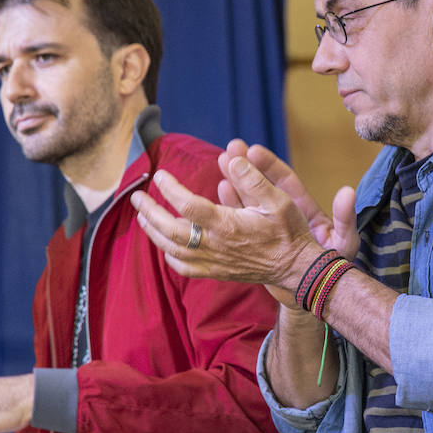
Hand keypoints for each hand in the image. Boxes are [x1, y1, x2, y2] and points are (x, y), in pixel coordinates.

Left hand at [132, 152, 323, 294]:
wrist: (296, 268)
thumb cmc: (288, 232)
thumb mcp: (278, 200)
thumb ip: (253, 180)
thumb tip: (232, 159)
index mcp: (228, 225)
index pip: (189, 206)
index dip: (170, 189)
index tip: (160, 175)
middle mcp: (216, 246)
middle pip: (171, 230)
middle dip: (150, 212)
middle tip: (137, 197)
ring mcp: (214, 262)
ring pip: (172, 250)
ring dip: (154, 232)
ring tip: (143, 217)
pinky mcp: (216, 272)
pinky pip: (183, 267)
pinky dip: (168, 255)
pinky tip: (164, 244)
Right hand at [216, 140, 358, 257]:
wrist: (316, 292)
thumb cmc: (333, 266)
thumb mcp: (343, 242)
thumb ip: (344, 218)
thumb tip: (348, 192)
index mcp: (305, 209)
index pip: (286, 182)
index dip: (271, 166)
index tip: (254, 151)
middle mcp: (286, 214)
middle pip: (264, 185)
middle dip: (248, 166)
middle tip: (231, 147)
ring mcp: (270, 226)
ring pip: (250, 200)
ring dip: (236, 181)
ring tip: (221, 161)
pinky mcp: (258, 240)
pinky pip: (241, 221)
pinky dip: (230, 207)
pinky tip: (219, 190)